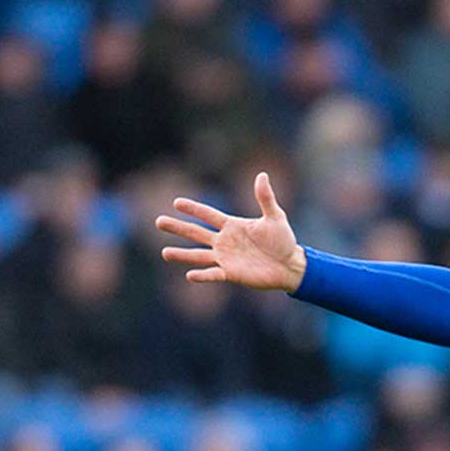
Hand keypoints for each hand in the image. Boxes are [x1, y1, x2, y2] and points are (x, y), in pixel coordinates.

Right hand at [156, 171, 305, 291]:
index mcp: (232, 226)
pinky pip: (213, 274)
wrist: (291, 266)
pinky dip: (203, 275)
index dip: (193, 209)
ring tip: (164, 252)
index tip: (176, 202)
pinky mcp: (232, 274)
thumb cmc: (283, 241)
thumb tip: (262, 175)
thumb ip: (265, 198)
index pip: (207, 215)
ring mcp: (226, 258)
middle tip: (158, 221)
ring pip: (198, 255)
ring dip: (182, 254)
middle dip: (178, 227)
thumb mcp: (275, 217)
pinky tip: (189, 275)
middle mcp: (225, 241)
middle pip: (196, 233)